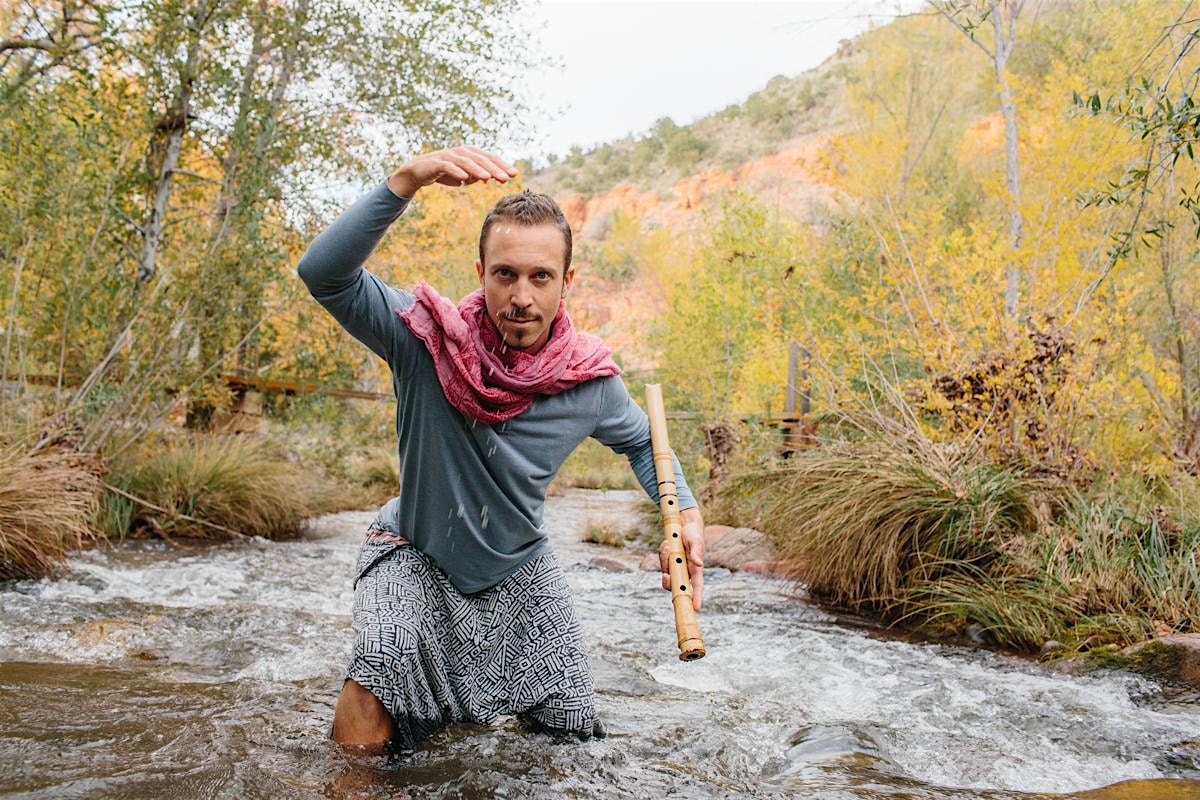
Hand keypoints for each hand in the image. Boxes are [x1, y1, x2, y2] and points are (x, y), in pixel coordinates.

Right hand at [387, 146, 516, 198]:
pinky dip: (456, 171)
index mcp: (470, 153)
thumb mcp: (464, 176)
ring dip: (478, 170)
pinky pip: (448, 166)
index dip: (502, 165)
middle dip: (494, 168)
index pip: (489, 158)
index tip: (514, 175)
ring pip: (466, 162)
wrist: (419, 172)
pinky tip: (465, 178)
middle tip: (506, 178)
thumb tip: (491, 177)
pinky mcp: (437, 163)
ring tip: (488, 178)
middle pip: (481, 159)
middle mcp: (461, 152)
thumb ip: (477, 175)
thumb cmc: (445, 173)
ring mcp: (449, 156)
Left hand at [660, 506, 703, 610]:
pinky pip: (661, 561)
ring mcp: (675, 566)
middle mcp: (685, 571)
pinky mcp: (667, 560)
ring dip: (664, 559)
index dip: (697, 597)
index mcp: (695, 569)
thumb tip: (699, 563)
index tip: (696, 608)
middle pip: (675, 585)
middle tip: (665, 575)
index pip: (697, 587)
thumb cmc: (693, 534)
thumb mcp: (695, 541)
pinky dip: (662, 552)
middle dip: (668, 582)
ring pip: (665, 572)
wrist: (684, 524)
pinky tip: (666, 543)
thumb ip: (696, 552)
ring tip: (668, 545)